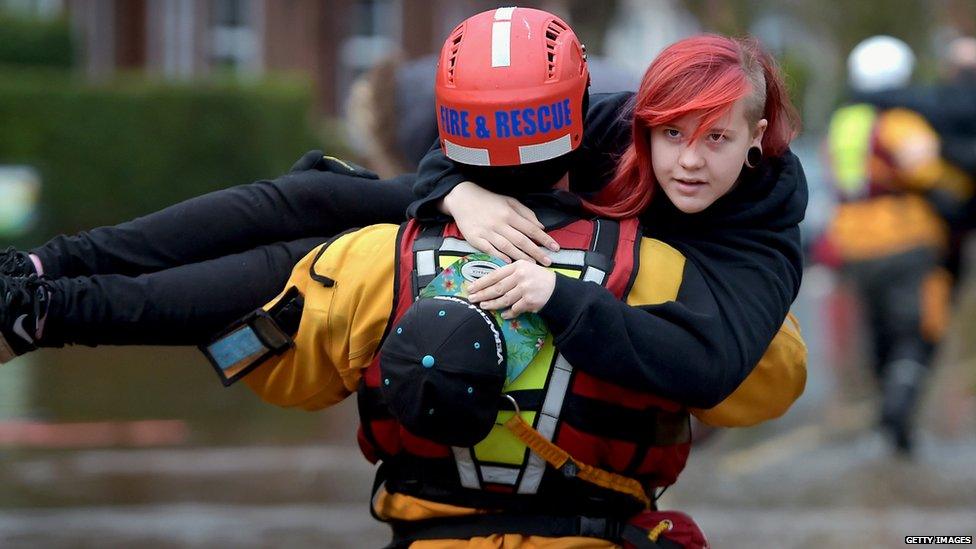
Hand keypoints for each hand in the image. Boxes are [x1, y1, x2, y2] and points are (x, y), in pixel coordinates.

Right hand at [442, 181, 558, 265]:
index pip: (531, 228)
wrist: (462, 198)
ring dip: (521, 257)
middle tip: (548, 262)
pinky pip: (489, 250)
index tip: (555, 248)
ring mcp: (487, 231)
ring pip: (507, 247)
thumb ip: (526, 213)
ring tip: (532, 265)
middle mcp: (499, 223)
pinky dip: (499, 256)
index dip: (544, 239)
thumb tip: (540, 227)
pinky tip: (509, 263)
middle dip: (536, 252)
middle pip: (521, 240)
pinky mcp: (475, 238)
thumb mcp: (509, 201)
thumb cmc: (489, 200)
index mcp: (509, 213)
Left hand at [468, 260, 556, 318]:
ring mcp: (525, 289)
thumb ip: (508, 273)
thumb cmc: (538, 278)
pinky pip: (515, 309)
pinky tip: (503, 315)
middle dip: (482, 294)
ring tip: (484, 306)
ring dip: (492, 304)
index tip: (471, 287)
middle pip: (497, 288)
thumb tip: (488, 282)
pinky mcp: (530, 301)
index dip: (481, 282)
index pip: (495, 275)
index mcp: (517, 266)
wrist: (557, 289)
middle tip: (472, 299)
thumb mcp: (524, 268)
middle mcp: (520, 276)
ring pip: (504, 299)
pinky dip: (508, 313)